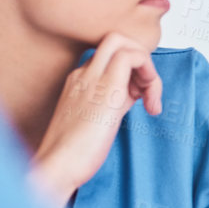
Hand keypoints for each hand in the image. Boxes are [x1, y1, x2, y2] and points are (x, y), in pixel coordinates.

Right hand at [30, 33, 161, 207]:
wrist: (57, 167)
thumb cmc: (74, 153)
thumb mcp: (98, 120)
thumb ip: (115, 102)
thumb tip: (136, 94)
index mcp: (79, 81)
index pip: (112, 58)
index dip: (133, 71)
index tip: (140, 99)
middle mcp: (83, 74)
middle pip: (115, 40)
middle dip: (140, 57)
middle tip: (148, 91)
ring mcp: (92, 78)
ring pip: (123, 42)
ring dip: (147, 68)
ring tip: (151, 102)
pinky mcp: (106, 89)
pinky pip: (132, 57)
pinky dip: (150, 75)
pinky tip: (151, 105)